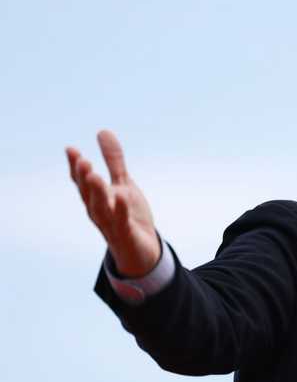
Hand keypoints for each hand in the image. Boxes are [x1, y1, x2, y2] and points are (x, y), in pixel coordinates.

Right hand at [66, 130, 160, 276]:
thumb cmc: (128, 215)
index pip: (82, 181)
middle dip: (83, 178)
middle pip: (88, 194)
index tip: (71, 149)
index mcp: (96, 198)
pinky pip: (122, 221)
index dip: (75, 167)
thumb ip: (114, 160)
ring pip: (101, 208)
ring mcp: (111, 224)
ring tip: (95, 175)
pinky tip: (121, 196)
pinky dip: (120, 210)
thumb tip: (102, 131)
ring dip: (97, 192)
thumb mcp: (123, 184)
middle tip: (82, 161)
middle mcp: (99, 211)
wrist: (141, 250)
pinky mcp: (126, 234)